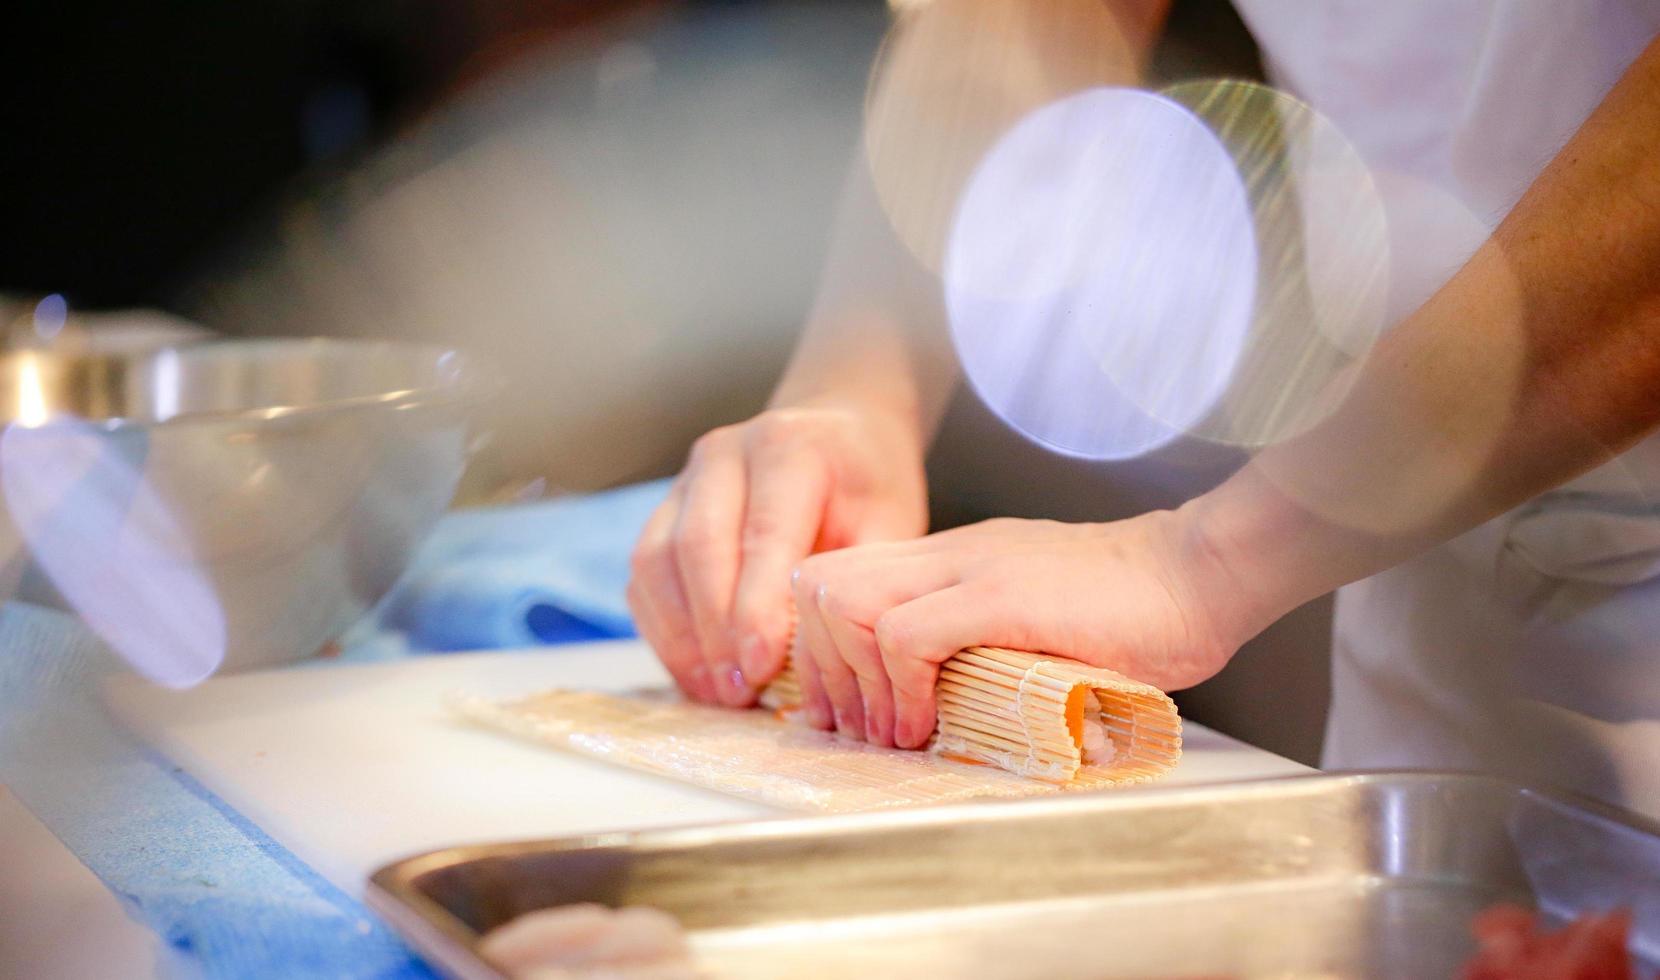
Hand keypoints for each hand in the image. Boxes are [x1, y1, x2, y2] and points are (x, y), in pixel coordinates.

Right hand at [627, 404, 928, 706]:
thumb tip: (831, 657)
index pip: (763, 533)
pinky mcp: (663, 508)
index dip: (756, 607)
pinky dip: (663, 629)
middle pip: (698, 546)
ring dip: (682, 636)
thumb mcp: (890, 523)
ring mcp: (686, 479)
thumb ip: (856, 581)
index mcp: (789, 449)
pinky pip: (644, 574)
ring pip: (657, 560)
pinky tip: (695, 672)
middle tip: (738, 692)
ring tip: (716, 691)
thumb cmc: (868, 487)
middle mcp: (725, 454)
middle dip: (714, 629)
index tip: (762, 667)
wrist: (837, 433)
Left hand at [788, 510, 1255, 747]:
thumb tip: (938, 713)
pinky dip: (900, 689)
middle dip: (818, 667)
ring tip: (893, 731)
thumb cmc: (1132, 610)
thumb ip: (981, 646)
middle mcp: (946, 553)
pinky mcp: (1002, 596)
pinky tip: (925, 725)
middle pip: (818, 584)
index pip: (832, 576)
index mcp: (948, 558)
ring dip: (854, 680)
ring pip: (845, 601)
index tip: (841, 709)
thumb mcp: (1030, 620)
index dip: (816, 647)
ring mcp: (970, 568)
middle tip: (854, 727)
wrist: (1199, 573)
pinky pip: (905, 634)